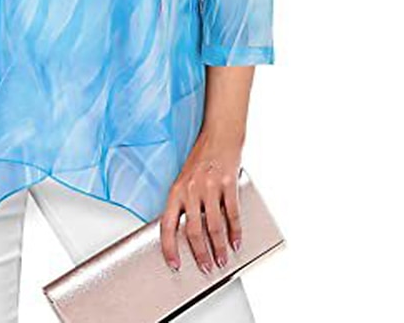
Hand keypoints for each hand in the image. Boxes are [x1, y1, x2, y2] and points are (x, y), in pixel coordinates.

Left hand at [159, 128, 242, 273]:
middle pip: (193, 231)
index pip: (167, 225)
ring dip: (219, 248)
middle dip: (200, 254)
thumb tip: (184, 232)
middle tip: (205, 267)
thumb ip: (184, 203)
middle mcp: (191, 190)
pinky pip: (232, 214)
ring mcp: (210, 187)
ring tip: (221, 260)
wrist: (219, 136)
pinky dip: (235, 231)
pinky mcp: (228, 184)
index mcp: (176, 190)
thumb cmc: (201, 159)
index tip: (174, 263)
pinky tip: (235, 241)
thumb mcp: (184, 180)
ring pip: (214, 227)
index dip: (169, 247)